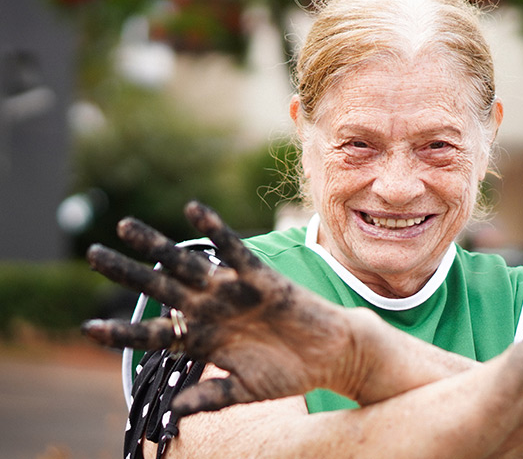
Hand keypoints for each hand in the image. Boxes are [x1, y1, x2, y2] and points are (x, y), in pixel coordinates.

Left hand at [82, 202, 371, 417]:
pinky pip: (234, 250)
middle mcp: (211, 310)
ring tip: (126, 227)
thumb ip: (210, 397)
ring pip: (186, 264)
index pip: (155, 332)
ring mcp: (232, 292)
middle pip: (160, 286)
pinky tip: (195, 210)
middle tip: (92, 255)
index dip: (123, 331)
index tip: (89, 329)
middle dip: (127, 271)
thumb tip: (173, 414)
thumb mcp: (244, 392)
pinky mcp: (259, 277)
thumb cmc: (288, 375)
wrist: (330, 357)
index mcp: (202, 339)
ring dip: (157, 245)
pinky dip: (216, 230)